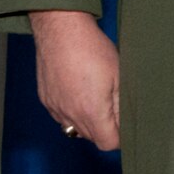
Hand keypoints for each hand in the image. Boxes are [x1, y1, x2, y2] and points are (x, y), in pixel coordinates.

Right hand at [31, 9, 119, 149]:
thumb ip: (123, 104)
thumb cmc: (92, 49)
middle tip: (113, 106)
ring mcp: (56, 108)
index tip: (125, 125)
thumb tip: (128, 123)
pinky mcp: (46, 100)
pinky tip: (79, 91)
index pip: (108, 143)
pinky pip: (62, 116)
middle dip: (105, 128)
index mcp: (91, 112)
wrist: (61, 30)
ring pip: (75, 128)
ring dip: (88, 121)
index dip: (120, 137)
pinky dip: (72, 111)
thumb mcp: (119, 75)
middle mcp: (70, 115)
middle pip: (92, 137)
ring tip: (96, 97)